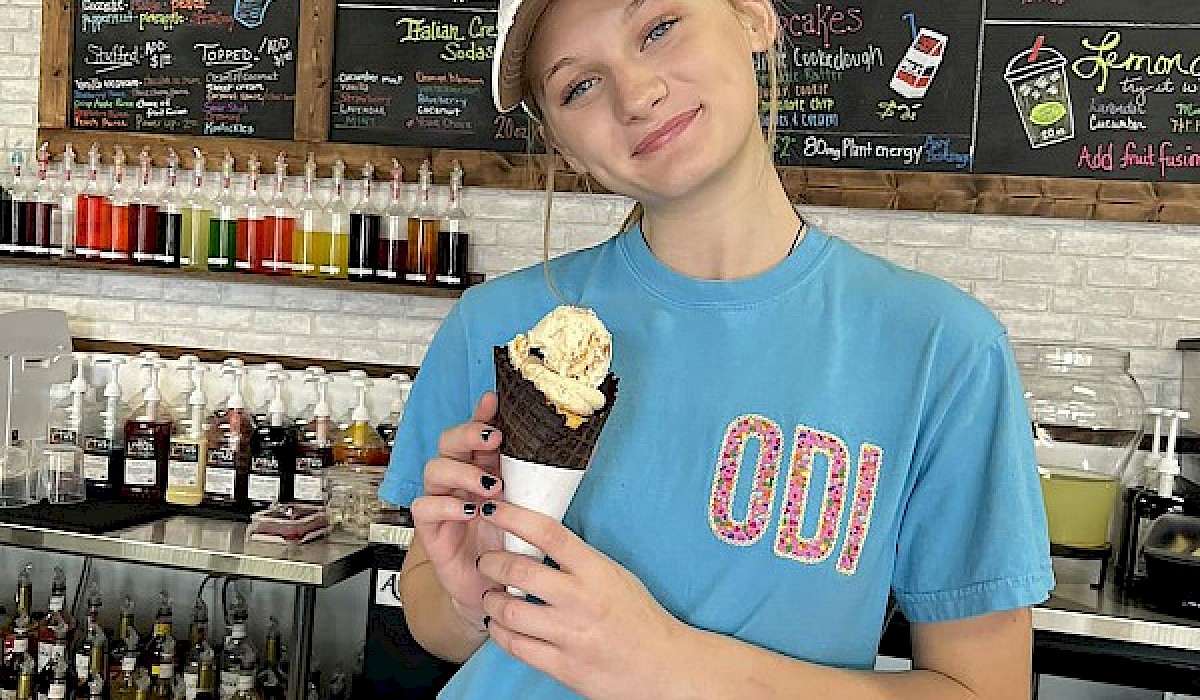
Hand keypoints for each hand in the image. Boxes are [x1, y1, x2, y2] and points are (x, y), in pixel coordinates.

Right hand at [409, 393, 505, 625]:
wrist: (492, 586)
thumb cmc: (507, 543)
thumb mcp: (524, 505)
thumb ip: (527, 479)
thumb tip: (551, 448)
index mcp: (481, 467)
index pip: (476, 432)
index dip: (481, 413)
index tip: (493, 400)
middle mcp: (457, 480)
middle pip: (448, 442)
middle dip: (469, 434)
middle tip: (494, 439)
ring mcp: (441, 502)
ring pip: (434, 469)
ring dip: (463, 472)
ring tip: (491, 486)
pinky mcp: (430, 530)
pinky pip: (424, 507)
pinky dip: (446, 506)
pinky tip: (469, 511)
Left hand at [476, 501, 688, 699]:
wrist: (662, 665)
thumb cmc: (638, 616)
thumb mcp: (614, 575)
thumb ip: (579, 559)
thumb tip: (539, 537)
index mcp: (596, 571)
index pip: (548, 533)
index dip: (514, 516)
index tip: (493, 509)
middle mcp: (581, 600)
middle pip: (519, 572)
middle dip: (493, 562)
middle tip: (488, 560)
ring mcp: (570, 635)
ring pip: (510, 612)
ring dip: (491, 600)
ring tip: (492, 596)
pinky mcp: (563, 666)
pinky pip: (516, 646)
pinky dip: (500, 632)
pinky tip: (500, 625)